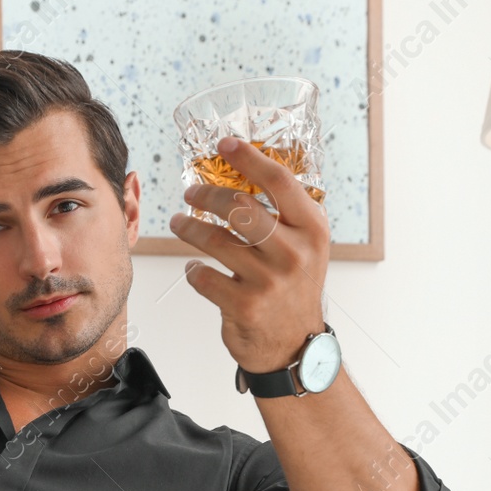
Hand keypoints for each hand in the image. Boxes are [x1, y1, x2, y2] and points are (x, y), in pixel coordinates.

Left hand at [169, 136, 328, 374]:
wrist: (295, 346)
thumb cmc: (294, 287)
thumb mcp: (305, 246)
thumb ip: (284, 213)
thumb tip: (241, 172)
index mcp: (311, 230)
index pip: (279, 181)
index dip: (248, 158)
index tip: (224, 144)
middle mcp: (294, 252)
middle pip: (238, 206)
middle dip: (206, 194)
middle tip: (190, 193)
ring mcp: (269, 281)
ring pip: (214, 239)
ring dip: (188, 228)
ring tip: (179, 223)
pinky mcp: (245, 306)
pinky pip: (204, 276)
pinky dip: (193, 271)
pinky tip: (194, 269)